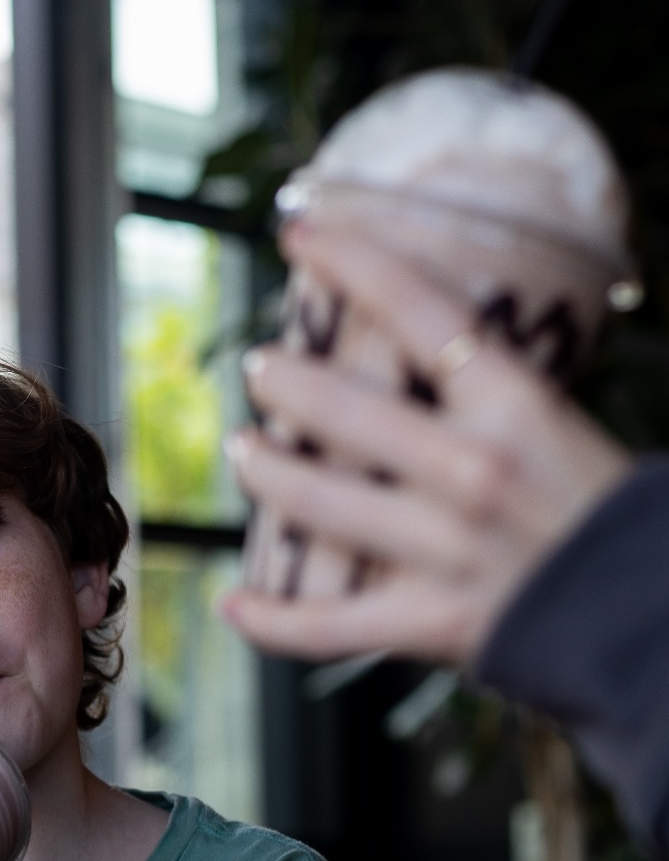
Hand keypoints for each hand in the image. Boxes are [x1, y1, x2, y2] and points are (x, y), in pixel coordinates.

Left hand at [225, 220, 632, 666]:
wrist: (647, 614)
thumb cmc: (604, 512)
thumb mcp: (559, 426)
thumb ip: (488, 402)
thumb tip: (424, 364)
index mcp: (515, 406)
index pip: (418, 310)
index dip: (351, 262)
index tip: (301, 234)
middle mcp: (471, 471)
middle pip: (344, 410)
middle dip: (285, 382)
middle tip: (258, 368)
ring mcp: (443, 550)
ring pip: (317, 506)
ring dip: (265, 474)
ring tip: (242, 451)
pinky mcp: (429, 621)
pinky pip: (326, 626)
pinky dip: (271, 621)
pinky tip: (232, 604)